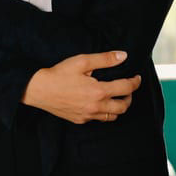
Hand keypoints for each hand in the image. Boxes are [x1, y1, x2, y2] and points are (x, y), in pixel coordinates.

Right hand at [22, 51, 141, 124]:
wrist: (39, 89)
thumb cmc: (59, 74)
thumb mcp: (82, 62)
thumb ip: (105, 59)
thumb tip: (123, 56)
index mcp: (99, 91)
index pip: (126, 88)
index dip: (135, 82)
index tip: (137, 78)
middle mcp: (96, 106)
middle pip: (123, 107)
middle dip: (129, 97)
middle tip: (127, 89)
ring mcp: (88, 115)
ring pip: (112, 116)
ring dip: (118, 107)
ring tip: (116, 97)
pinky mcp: (80, 120)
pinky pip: (98, 119)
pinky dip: (104, 112)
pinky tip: (99, 103)